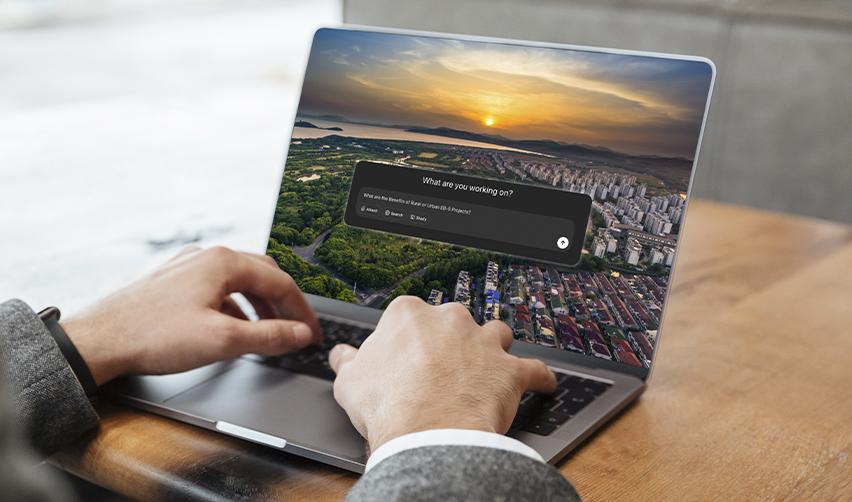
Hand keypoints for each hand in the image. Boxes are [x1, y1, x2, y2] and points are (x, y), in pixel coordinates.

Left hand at [62, 246, 319, 385]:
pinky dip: (233, 307)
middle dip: (282, 304)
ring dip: (258, 306)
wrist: (98, 341)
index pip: (280, 282)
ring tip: (268, 332)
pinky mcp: (171, 282)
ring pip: (237, 282)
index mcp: (223, 261)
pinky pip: (214, 289)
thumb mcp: (223, 340)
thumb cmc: (153, 336)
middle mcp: (205, 257)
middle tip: (295, 329)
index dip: (301, 311)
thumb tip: (299, 334)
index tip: (311, 333)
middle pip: (260, 275)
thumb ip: (269, 336)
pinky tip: (231, 328)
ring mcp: (186, 267)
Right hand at [329, 296, 555, 450]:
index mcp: (409, 315)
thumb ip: (348, 361)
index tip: (407, 356)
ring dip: (494, 349)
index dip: (408, 338)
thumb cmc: (389, 406)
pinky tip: (542, 384)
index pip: (409, 316)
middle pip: (455, 321)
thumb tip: (341, 354)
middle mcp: (450, 320)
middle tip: (442, 367)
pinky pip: (534, 370)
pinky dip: (538, 378)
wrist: (428, 434)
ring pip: (496, 334)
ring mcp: (484, 342)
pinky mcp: (510, 370)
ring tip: (488, 368)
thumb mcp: (350, 381)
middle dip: (451, 340)